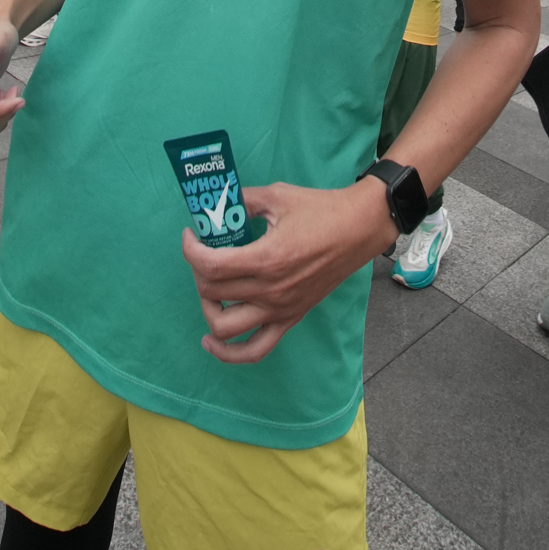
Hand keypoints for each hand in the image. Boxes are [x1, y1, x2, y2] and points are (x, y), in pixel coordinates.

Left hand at [180, 177, 394, 364]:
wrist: (358, 229)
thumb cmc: (320, 210)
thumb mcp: (277, 196)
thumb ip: (242, 201)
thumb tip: (217, 203)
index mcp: (266, 259)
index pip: (210, 266)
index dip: (190, 251)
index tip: (191, 235)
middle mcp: (270, 291)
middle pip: (212, 293)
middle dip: (197, 271)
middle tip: (203, 251)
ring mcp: (280, 310)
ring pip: (225, 327)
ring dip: (207, 308)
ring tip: (208, 288)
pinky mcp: (290, 318)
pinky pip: (255, 349)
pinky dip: (229, 353)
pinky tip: (212, 341)